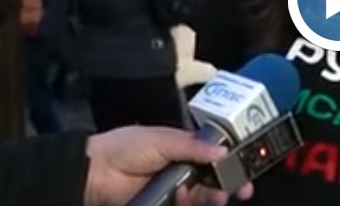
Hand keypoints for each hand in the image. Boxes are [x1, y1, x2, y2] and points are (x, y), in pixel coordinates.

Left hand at [84, 127, 253, 205]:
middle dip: (229, 184)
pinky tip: (190, 199)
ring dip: (213, 196)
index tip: (245, 168)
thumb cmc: (124, 147)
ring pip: (203, 196)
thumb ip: (193, 145)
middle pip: (213, 179)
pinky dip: (192, 203)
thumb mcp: (162, 139)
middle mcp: (182, 170)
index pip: (214, 155)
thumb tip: (223, 150)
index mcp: (184, 148)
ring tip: (217, 196)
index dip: (231, 162)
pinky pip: (187, 205)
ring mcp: (174, 191)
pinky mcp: (166, 204)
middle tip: (240, 189)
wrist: (94, 173)